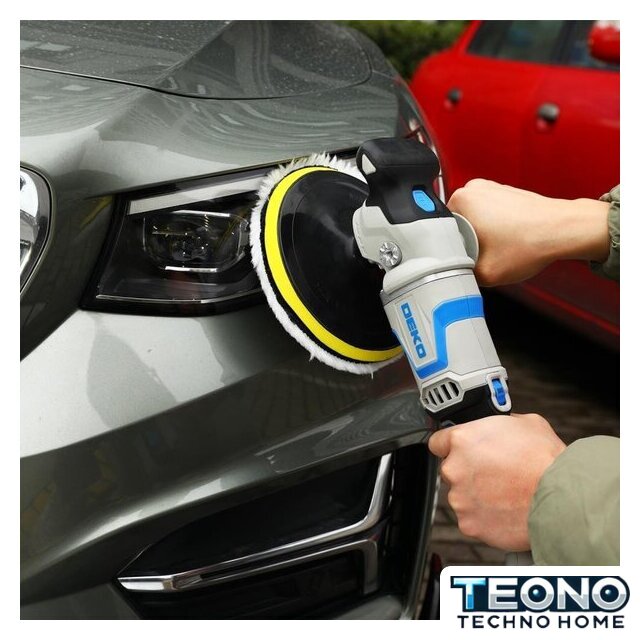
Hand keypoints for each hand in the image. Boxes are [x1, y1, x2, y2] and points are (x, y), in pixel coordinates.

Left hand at [428, 413, 565, 550]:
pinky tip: (504, 509)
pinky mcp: (469, 524)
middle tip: (495, 473)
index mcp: (462, 440)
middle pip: (451, 470)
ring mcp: (460, 499)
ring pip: (461, 496)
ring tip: (504, 493)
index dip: (452, 446)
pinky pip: (472, 519)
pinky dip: (485, 517)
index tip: (461, 451)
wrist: (561, 499)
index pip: (438, 441)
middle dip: (469, 471)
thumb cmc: (546, 461)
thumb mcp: (524, 423)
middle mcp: (454, 469)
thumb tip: (495, 427)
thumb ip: (498, 424)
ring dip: (476, 495)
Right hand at [447, 179, 609, 285]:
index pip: (438, 231)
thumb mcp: (484, 274)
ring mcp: (490, 189)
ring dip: (479, 237)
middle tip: (479, 259)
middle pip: (454, 226)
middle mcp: (473, 189)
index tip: (458, 262)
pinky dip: (493, 231)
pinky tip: (506, 242)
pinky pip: (488, 217)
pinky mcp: (505, 194)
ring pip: (471, 222)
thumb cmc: (531, 243)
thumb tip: (454, 276)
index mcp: (460, 200)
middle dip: (464, 244)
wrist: (564, 231)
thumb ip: (461, 275)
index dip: (447, 251)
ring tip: (496, 250)